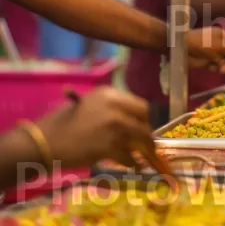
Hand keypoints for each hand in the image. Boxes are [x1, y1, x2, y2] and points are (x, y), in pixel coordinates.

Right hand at [36, 87, 152, 168]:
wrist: (44, 142)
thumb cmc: (62, 124)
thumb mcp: (88, 105)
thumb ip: (111, 109)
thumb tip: (132, 121)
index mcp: (109, 94)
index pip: (140, 105)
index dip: (143, 118)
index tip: (142, 126)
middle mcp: (115, 107)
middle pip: (144, 120)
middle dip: (146, 132)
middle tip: (144, 142)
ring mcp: (115, 126)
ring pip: (141, 138)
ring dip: (143, 149)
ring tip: (142, 157)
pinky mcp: (111, 146)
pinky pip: (129, 156)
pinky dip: (131, 162)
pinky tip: (131, 165)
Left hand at [186, 27, 224, 72]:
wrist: (180, 48)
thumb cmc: (200, 43)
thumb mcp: (220, 47)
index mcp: (222, 36)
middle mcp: (217, 44)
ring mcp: (211, 53)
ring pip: (223, 62)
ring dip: (224, 66)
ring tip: (221, 69)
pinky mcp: (205, 61)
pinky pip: (214, 66)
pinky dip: (214, 68)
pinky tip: (211, 67)